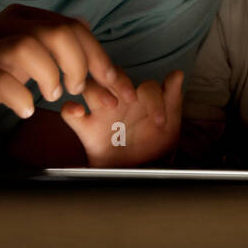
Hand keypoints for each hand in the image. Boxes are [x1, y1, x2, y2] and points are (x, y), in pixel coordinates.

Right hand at [0, 4, 134, 132]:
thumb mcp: (36, 63)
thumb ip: (69, 60)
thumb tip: (107, 61)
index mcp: (26, 18)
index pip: (73, 28)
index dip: (100, 57)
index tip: (115, 86)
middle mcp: (7, 27)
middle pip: (55, 31)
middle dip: (78, 63)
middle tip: (77, 89)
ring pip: (27, 47)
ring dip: (49, 75)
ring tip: (53, 95)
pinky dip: (18, 95)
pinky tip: (25, 109)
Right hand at [61, 69, 184, 166]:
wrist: (137, 174)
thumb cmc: (154, 148)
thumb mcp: (170, 125)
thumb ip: (173, 99)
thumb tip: (177, 74)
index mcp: (142, 99)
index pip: (146, 86)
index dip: (154, 99)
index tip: (160, 121)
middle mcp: (121, 101)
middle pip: (113, 76)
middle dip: (119, 81)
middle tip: (130, 99)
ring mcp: (101, 112)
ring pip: (90, 86)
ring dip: (97, 90)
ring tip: (109, 105)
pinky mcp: (86, 128)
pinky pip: (69, 112)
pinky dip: (70, 108)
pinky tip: (79, 112)